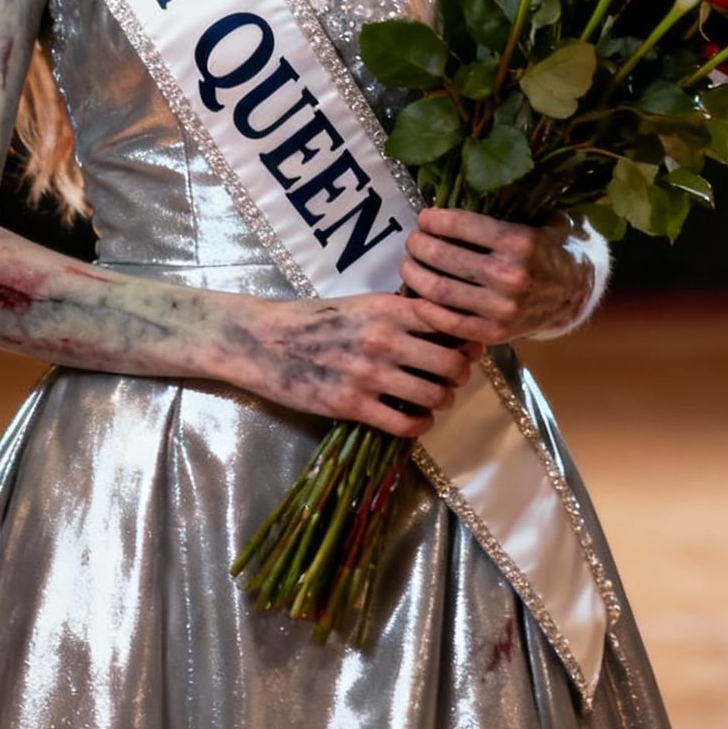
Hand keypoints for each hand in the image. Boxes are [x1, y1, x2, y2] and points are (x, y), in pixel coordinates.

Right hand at [238, 292, 484, 437]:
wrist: (262, 340)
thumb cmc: (311, 320)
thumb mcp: (358, 304)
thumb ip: (397, 314)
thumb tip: (441, 328)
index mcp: (387, 309)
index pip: (449, 323)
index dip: (465, 338)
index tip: (464, 347)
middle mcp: (384, 339)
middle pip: (452, 364)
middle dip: (458, 375)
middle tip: (450, 379)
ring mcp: (368, 374)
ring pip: (434, 396)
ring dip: (440, 401)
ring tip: (433, 400)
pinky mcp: (351, 404)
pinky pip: (406, 423)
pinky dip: (419, 424)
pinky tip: (414, 418)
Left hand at [399, 207, 595, 345]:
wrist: (574, 293)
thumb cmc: (547, 248)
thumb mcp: (536, 219)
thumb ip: (507, 204)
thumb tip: (459, 185)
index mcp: (519, 241)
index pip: (460, 225)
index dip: (433, 220)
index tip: (424, 218)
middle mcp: (510, 275)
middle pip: (442, 257)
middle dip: (418, 245)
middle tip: (412, 240)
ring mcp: (502, 308)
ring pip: (439, 290)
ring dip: (414, 275)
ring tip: (407, 265)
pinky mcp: (495, 333)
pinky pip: (449, 322)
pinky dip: (426, 309)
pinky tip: (416, 296)